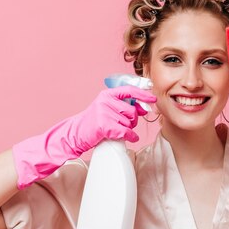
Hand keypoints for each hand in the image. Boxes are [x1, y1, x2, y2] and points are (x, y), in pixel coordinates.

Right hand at [12, 85, 156, 188]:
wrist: (75, 134)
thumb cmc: (94, 123)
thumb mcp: (107, 109)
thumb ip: (124, 106)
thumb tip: (143, 108)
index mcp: (107, 94)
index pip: (129, 90)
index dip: (143, 94)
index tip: (153, 98)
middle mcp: (106, 101)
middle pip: (132, 110)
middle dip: (132, 120)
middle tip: (123, 124)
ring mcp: (104, 113)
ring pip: (130, 122)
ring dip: (128, 129)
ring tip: (116, 130)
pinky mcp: (104, 126)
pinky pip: (126, 132)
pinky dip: (130, 136)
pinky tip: (128, 138)